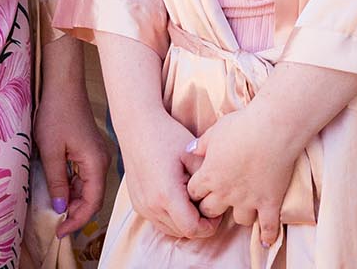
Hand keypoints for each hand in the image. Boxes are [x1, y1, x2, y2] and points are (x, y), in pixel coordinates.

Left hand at [34, 69, 110, 237]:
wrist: (63, 87)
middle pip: (93, 197)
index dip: (77, 220)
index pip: (92, 202)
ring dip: (74, 201)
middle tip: (57, 224)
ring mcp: (98, 155)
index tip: (60, 230)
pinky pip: (86, 176)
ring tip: (56, 210)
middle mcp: (102, 161)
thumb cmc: (57, 114)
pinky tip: (60, 191)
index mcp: (96, 163)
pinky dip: (74, 187)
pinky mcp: (91, 151)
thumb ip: (57, 182)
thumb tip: (60, 207)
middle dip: (76, 213)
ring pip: (89, 188)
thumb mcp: (51, 151)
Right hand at [118, 108, 215, 240]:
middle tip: (207, 202)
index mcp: (167, 195)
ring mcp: (142, 206)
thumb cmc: (166, 135)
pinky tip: (179, 197)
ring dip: (185, 221)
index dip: (210, 225)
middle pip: (182, 232)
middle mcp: (151, 206)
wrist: (137, 125)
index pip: (193, 229)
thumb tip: (219, 197)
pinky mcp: (137, 204)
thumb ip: (207, 179)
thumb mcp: (193, 154)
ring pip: (170, 229)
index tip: (216, 210)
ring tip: (193, 199)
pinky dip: (172, 217)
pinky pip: (159, 221)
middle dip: (199, 223)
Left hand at [182, 103, 299, 245]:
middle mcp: (226, 192)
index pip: (193, 192)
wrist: (272, 130)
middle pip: (210, 210)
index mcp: (210, 175)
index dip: (195, 190)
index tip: (200, 188)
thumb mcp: (215, 131)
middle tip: (217, 201)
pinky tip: (266, 240)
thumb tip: (190, 149)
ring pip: (238, 219)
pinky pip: (267, 226)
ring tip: (243, 208)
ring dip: (239, 213)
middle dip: (211, 206)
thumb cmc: (242, 126)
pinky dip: (267, 235)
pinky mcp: (269, 202)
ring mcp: (248, 199)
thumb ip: (201, 144)